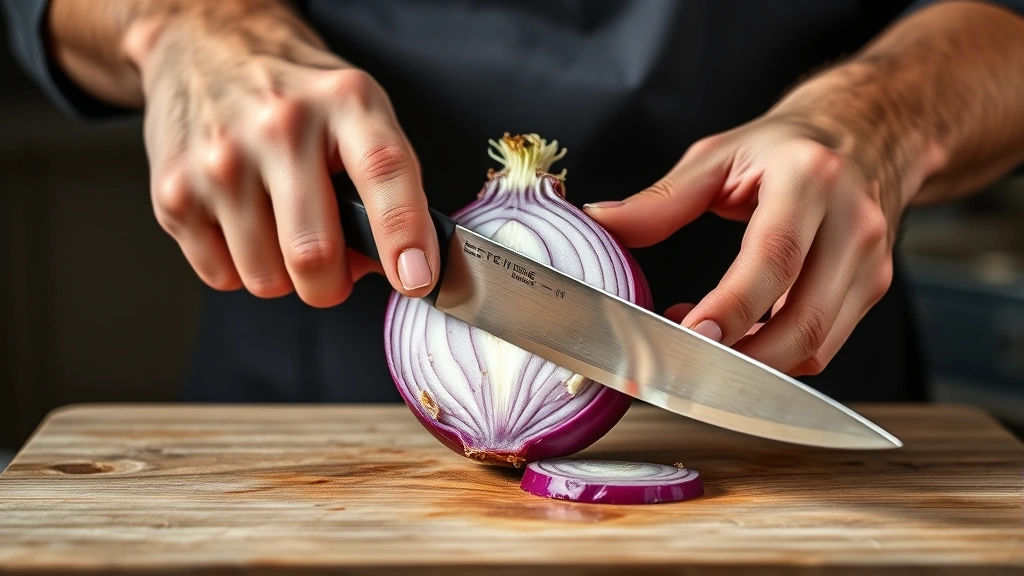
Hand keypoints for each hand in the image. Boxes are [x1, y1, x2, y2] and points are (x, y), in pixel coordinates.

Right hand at [127, 2, 437, 305]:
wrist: (206, 46)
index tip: (416, 279)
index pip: (383, 171)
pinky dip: (241, 267)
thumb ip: (390, 184)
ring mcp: (221, 160)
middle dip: (333, 284)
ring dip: (285, 277)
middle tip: (334, 268)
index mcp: (344, 103)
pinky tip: (244, 222)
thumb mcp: (359, 110)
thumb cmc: (295, 92)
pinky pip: (222, 276)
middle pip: (314, 254)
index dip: (403, 233)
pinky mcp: (175, 192)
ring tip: (283, 229)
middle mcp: (280, 127)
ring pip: (266, 279)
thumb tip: (397, 267)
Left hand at [585, 113, 899, 376]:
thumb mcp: (718, 156)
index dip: (734, 307)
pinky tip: (734, 335)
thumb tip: (602, 222)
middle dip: (741, 359)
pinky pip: (821, 346)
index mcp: (810, 179)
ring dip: (751, 363)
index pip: (775, 258)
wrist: (865, 133)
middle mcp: (853, 223)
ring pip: (816, 346)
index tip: (692, 335)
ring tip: (699, 335)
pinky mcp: (873, 289)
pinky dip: (772, 356)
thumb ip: (662, 199)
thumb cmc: (783, 146)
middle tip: (681, 361)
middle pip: (805, 321)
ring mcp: (870, 262)